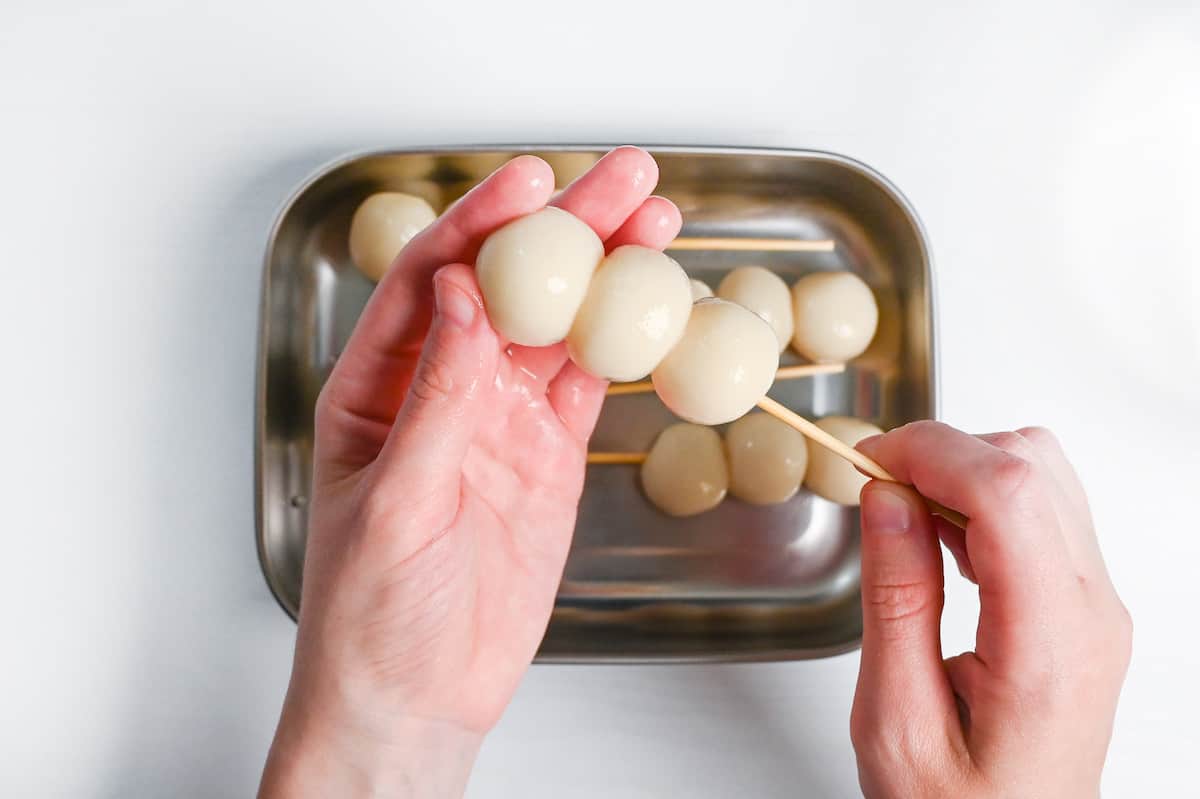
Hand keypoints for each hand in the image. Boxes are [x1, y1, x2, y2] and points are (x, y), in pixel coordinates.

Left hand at [259, 148, 680, 796]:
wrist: (417, 697)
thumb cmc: (371, 614)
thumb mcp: (395, 500)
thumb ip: (435, 399)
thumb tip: (461, 296)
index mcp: (379, 388)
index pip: (432, 283)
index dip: (481, 225)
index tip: (532, 182)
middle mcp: (442, 391)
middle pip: (510, 289)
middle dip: (565, 230)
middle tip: (624, 182)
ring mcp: (500, 423)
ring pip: (558, 330)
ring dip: (605, 277)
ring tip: (655, 225)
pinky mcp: (547, 460)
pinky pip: (588, 389)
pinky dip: (621, 349)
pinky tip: (651, 308)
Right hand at [850, 422, 1131, 797]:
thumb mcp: (897, 720)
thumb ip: (895, 601)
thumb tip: (887, 498)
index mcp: (1050, 644)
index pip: (1008, 492)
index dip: (930, 452)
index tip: (867, 461)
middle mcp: (1090, 614)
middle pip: (1032, 466)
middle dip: (942, 453)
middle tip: (876, 487)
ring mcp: (1094, 606)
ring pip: (1042, 474)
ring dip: (962, 470)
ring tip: (902, 513)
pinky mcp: (1081, 606)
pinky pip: (1041, 510)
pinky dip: (981, 497)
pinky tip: (935, 533)